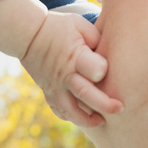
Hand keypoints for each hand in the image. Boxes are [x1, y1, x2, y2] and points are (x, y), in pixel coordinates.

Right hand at [21, 12, 122, 126]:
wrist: (28, 34)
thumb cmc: (58, 27)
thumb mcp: (79, 25)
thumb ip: (97, 39)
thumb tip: (110, 56)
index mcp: (76, 56)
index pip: (93, 69)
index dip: (103, 71)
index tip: (108, 71)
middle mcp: (65, 75)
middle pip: (85, 94)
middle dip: (105, 105)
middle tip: (119, 108)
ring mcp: (55, 86)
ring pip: (70, 111)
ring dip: (87, 120)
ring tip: (101, 121)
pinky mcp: (48, 91)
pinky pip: (58, 110)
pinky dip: (69, 117)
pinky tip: (81, 117)